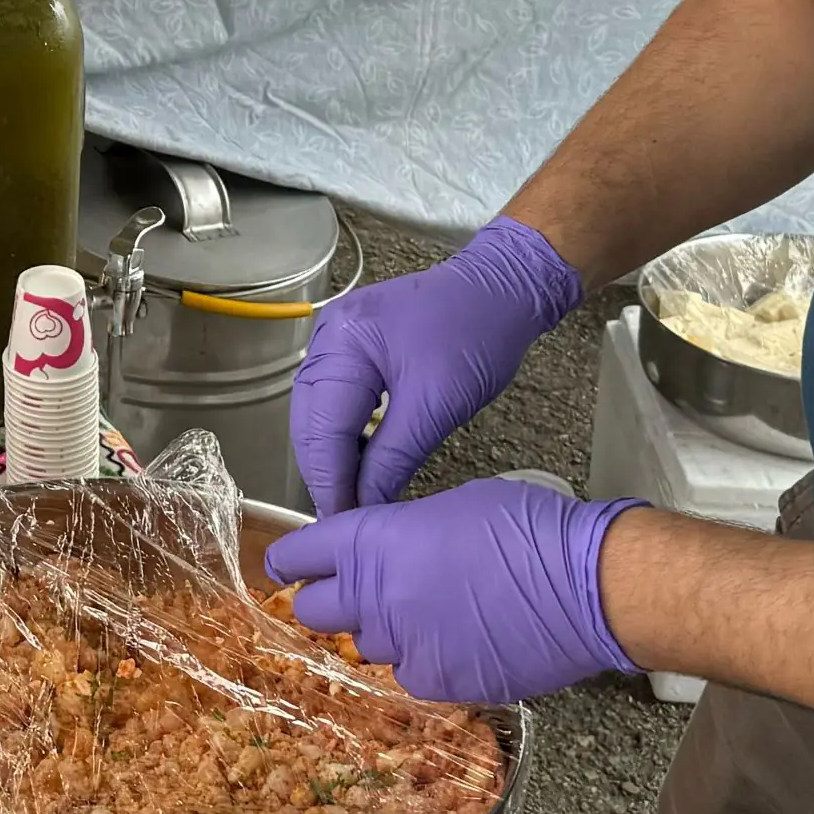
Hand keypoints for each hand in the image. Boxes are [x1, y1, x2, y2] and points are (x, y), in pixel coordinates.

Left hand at [267, 479, 641, 704]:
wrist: (586, 587)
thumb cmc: (530, 532)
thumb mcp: (451, 508)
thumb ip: (401, 533)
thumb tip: (388, 551)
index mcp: (374, 542)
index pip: (299, 555)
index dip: (290, 559)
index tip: (287, 565)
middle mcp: (377, 597)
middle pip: (314, 609)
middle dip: (328, 600)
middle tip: (359, 593)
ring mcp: (405, 646)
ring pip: (365, 645)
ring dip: (383, 632)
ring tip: (429, 614)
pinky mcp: (437, 682)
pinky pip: (409, 674)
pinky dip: (424, 661)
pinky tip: (459, 642)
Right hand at [287, 217, 584, 514]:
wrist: (504, 288)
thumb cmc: (477, 338)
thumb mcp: (437, 407)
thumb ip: (393, 459)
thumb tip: (367, 508)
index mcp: (343, 345)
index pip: (323, 430)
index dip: (330, 482)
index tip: (340, 525)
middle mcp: (327, 338)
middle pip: (309, 421)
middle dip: (324, 472)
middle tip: (343, 518)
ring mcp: (335, 339)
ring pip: (317, 413)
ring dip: (331, 457)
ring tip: (350, 497)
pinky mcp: (351, 347)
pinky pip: (334, 399)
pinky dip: (343, 434)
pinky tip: (358, 462)